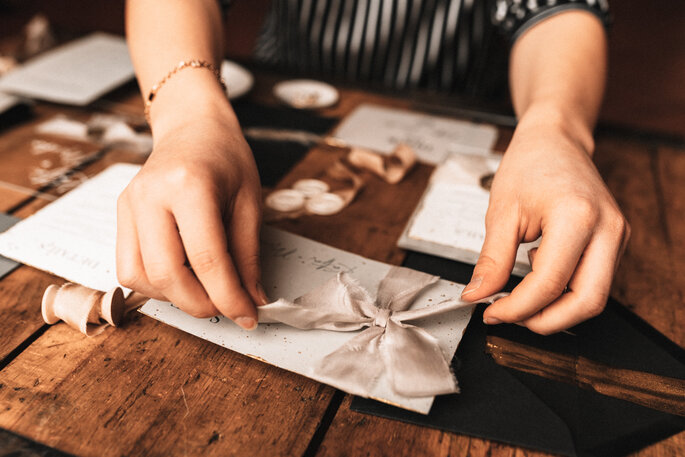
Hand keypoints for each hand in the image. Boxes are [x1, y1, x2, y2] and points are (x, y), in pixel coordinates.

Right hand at [116, 111, 265, 328]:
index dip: (229, 296)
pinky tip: (182, 277)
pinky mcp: (120, 215)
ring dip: (175, 297)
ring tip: (207, 290)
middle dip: (200, 304)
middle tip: (228, 307)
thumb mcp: (250, 202)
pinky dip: (155, 285)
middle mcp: (150, 196)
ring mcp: (128, 205)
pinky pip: (128, 267)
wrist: (193, 128)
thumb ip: (248, 254)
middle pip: (167, 274)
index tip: (249, 316)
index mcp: (189, 186)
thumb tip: (252, 300)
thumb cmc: (227, 159)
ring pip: (140, 277)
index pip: (207, 258)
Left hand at [461, 113, 629, 333]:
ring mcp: (617, 236)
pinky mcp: (615, 241)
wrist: (555, 140)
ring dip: (556, 310)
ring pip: (594, 297)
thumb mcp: (501, 211)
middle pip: (587, 303)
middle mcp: (607, 229)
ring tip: (519, 296)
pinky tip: (539, 274)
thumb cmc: (530, 163)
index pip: (549, 284)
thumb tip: (477, 294)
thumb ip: (491, 260)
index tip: (491, 312)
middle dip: (545, 320)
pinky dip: (565, 292)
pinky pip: (594, 282)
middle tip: (510, 316)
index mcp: (577, 217)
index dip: (517, 307)